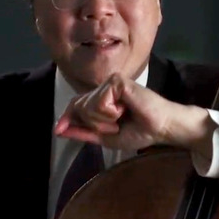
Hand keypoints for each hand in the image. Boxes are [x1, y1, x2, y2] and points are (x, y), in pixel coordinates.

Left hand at [54, 73, 214, 154]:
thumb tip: (59, 130)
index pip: (77, 105)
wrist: (161, 129)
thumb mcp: (106, 137)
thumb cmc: (140, 131)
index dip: (67, 117)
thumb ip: (83, 132)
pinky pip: (100, 102)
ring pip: (88, 106)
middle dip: (94, 124)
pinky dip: (111, 113)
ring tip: (122, 117)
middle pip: (79, 106)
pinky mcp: (117, 81)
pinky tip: (126, 109)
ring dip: (103, 120)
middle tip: (116, 126)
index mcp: (102, 98)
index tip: (58, 130)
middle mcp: (104, 87)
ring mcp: (110, 82)